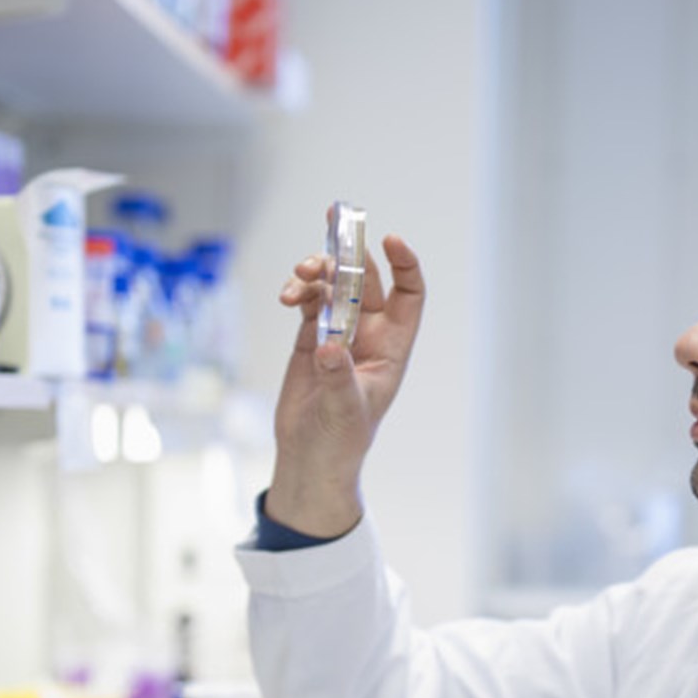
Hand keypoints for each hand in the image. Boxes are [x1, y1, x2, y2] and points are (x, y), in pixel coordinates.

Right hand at [264, 228, 425, 537]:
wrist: (309, 457)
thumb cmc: (341, 440)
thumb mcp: (345, 410)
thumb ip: (338, 378)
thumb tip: (329, 347)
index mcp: (392, 349)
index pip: (410, 296)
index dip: (405, 265)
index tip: (390, 240)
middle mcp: (369, 337)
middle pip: (367, 283)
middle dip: (349, 259)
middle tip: (328, 246)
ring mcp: (339, 335)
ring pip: (334, 288)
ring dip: (317, 273)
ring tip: (299, 276)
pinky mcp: (310, 339)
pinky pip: (309, 303)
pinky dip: (298, 292)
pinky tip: (288, 296)